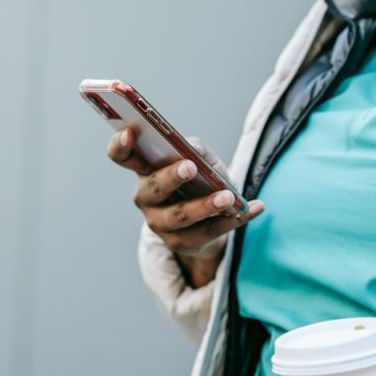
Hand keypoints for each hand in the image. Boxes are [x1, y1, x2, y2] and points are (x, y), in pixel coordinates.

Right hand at [107, 128, 263, 286]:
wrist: (206, 221)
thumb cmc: (198, 180)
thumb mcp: (198, 159)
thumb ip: (194, 149)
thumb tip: (192, 150)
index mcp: (144, 170)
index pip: (121, 156)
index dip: (120, 145)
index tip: (130, 132)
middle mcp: (145, 198)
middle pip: (154, 188)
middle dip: (171, 177)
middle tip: (190, 167)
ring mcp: (161, 224)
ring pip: (180, 216)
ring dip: (205, 206)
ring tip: (228, 197)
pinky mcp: (182, 243)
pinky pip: (210, 232)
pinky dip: (235, 219)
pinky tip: (254, 207)